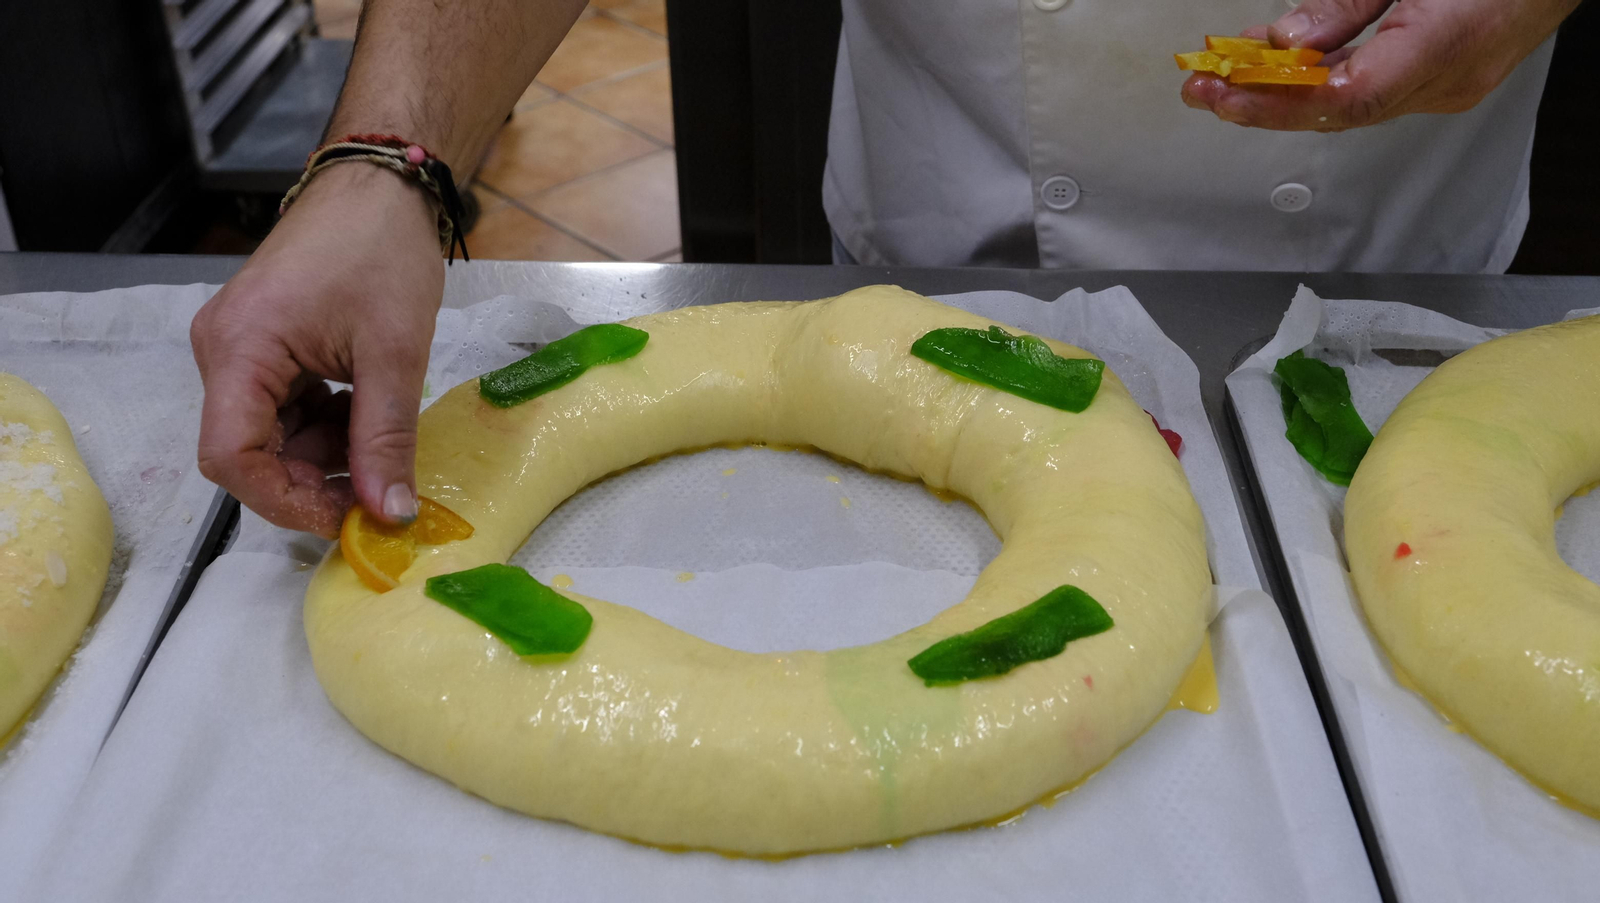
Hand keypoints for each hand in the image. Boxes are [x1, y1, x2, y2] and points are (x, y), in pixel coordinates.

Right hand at [192, 164, 443, 536]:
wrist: (378, 185)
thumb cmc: (381, 252)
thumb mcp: (393, 355)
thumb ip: (385, 439)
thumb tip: (388, 512)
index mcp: (238, 351)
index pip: (230, 459)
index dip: (285, 501)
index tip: (346, 517)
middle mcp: (222, 353)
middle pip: (249, 452)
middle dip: (313, 478)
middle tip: (378, 489)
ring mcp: (239, 350)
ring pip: (271, 436)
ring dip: (326, 451)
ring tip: (381, 433)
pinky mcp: (263, 347)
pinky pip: (284, 409)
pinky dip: (326, 423)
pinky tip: (366, 409)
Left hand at [1182, 0, 1577, 130]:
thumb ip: (1348, 4)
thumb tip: (1287, 43)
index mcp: (1446, 45)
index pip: (1349, 99)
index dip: (1279, 102)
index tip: (1228, 93)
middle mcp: (1450, 80)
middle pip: (1340, 110)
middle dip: (1264, 103)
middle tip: (1204, 89)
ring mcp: (1451, 86)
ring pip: (1351, 105)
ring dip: (1285, 94)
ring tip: (1226, 78)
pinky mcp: (1447, 80)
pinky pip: (1372, 91)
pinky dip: (1322, 83)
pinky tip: (1282, 69)